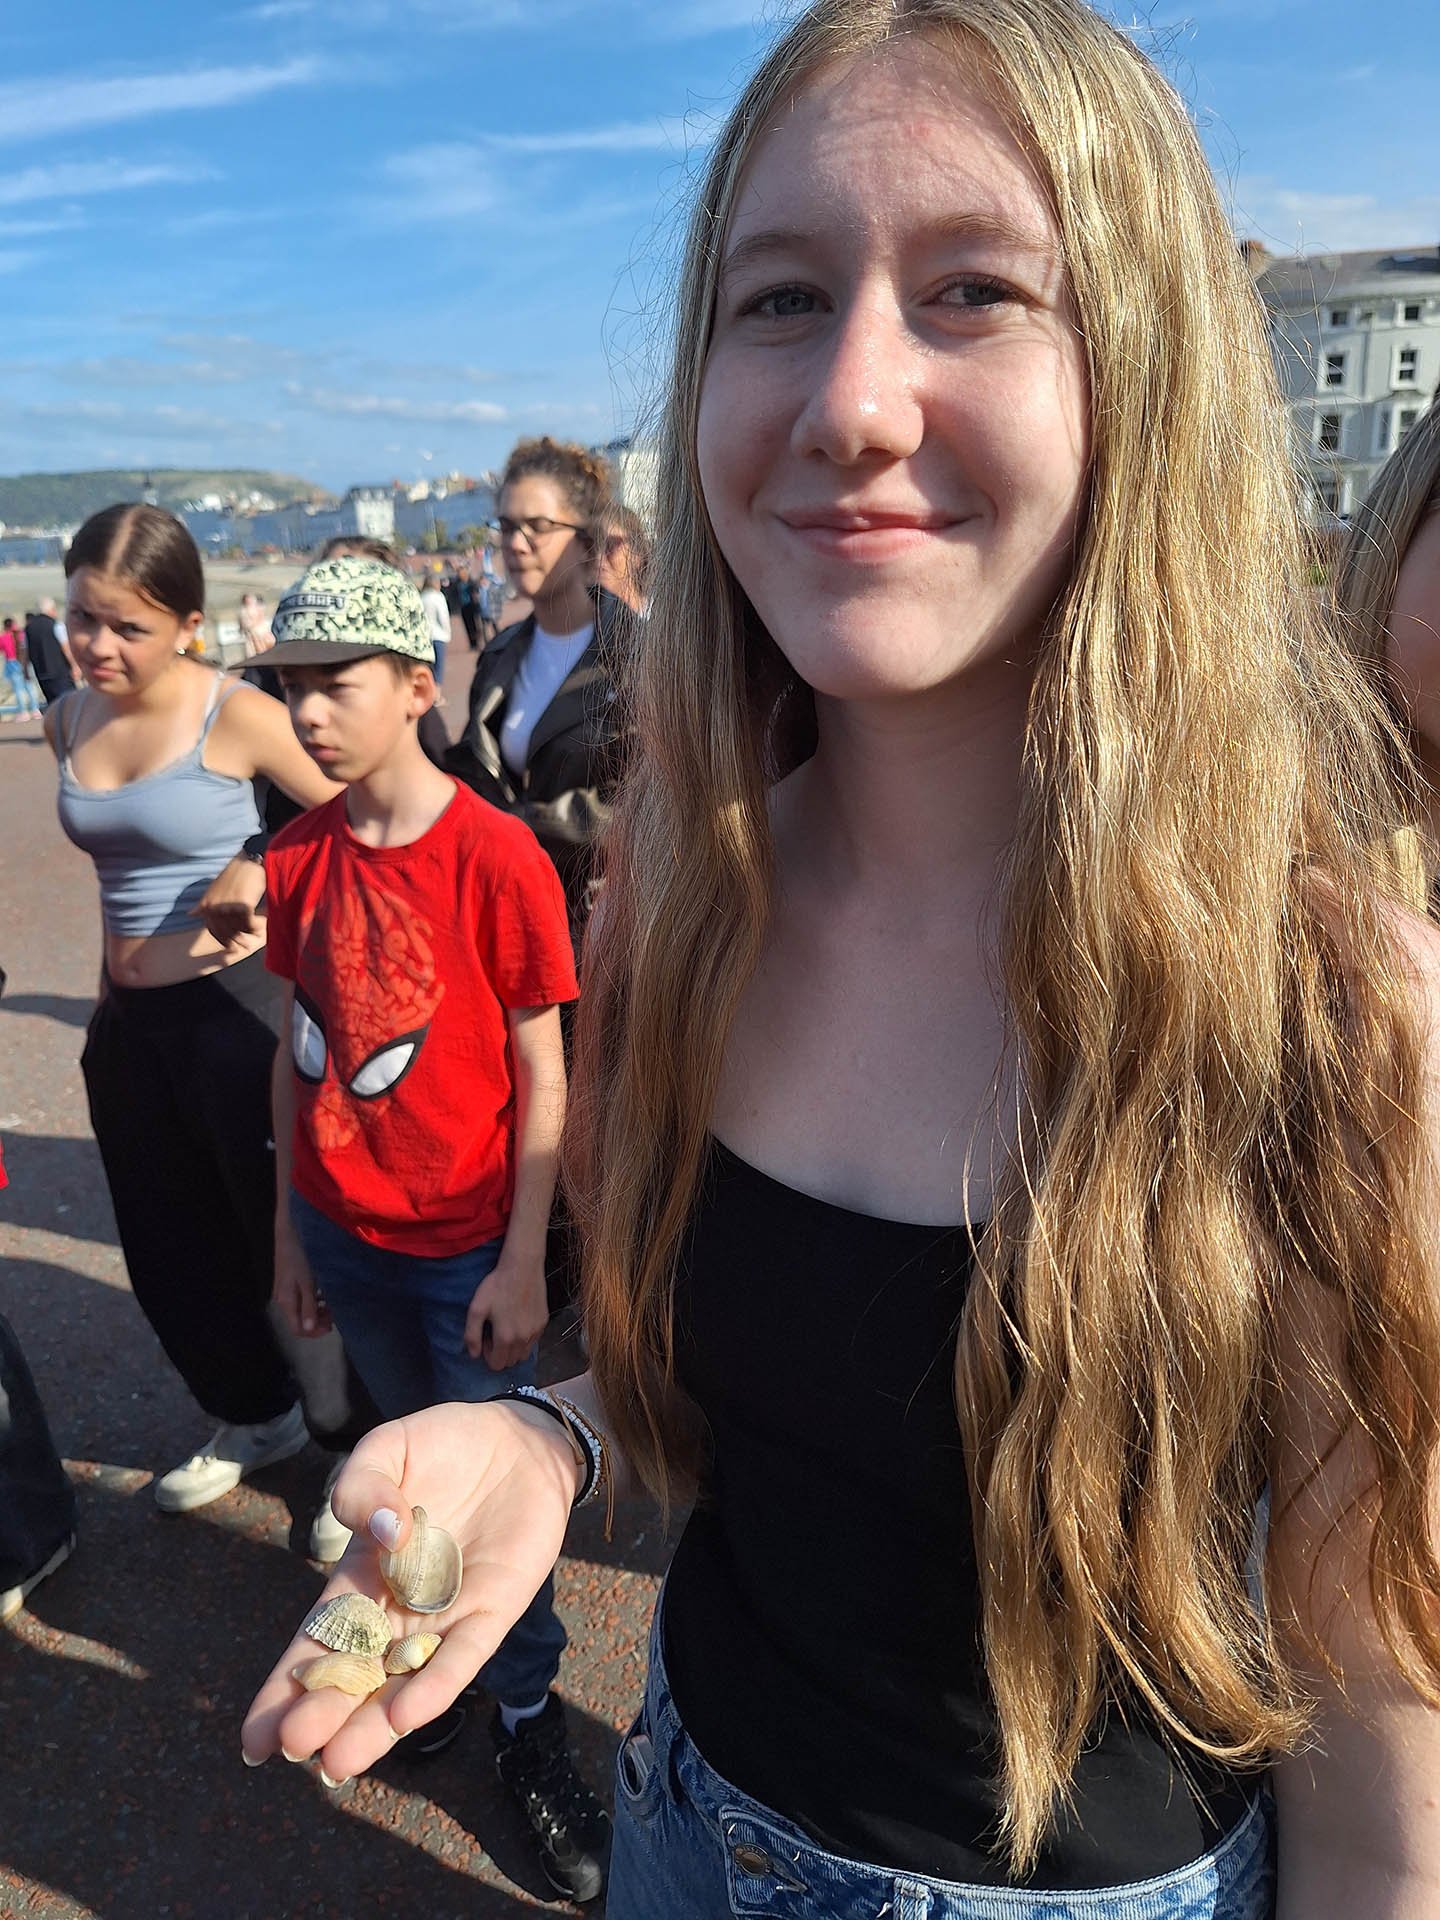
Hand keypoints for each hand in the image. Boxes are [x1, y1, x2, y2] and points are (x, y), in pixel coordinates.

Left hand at [195, 855, 266, 947]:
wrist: (249, 861)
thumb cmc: (234, 874)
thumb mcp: (214, 888)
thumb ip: (203, 903)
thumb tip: (190, 914)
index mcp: (207, 904)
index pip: (213, 930)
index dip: (222, 940)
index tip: (230, 946)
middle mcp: (215, 907)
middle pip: (226, 932)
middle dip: (236, 941)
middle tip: (246, 946)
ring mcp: (229, 907)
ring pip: (238, 929)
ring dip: (248, 935)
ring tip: (256, 936)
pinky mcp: (243, 905)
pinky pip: (249, 924)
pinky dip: (255, 927)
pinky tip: (260, 925)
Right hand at [241, 1403, 578, 1777]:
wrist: (517, 1438)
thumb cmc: (442, 1446)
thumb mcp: (385, 1449)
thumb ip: (362, 1485)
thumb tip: (383, 1532)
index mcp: (362, 1577)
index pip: (317, 1641)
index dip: (284, 1689)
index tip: (255, 1741)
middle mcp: (400, 1608)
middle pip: (355, 1674)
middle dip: (323, 1714)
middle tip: (295, 1748)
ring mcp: (447, 1615)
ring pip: (405, 1681)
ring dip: (374, 1724)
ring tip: (339, 1763)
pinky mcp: (495, 1609)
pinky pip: (464, 1655)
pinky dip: (437, 1684)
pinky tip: (407, 1714)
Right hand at [273, 1228, 330, 1336]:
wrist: (287, 1232)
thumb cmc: (298, 1256)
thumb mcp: (306, 1282)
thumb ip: (308, 1306)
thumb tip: (310, 1330)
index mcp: (286, 1302)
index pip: (298, 1329)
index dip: (315, 1332)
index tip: (332, 1325)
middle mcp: (284, 1300)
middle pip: (300, 1321)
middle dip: (319, 1322)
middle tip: (336, 1313)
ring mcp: (286, 1291)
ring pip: (303, 1309)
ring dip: (318, 1310)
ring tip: (333, 1303)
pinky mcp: (290, 1281)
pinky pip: (303, 1298)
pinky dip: (314, 1299)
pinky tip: (325, 1292)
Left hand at [463, 1251, 548, 1369]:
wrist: (522, 1267)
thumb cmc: (497, 1286)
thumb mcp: (476, 1309)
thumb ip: (471, 1335)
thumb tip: (473, 1354)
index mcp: (506, 1337)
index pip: (497, 1365)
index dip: (488, 1355)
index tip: (486, 1338)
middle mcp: (523, 1338)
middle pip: (511, 1362)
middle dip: (500, 1352)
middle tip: (495, 1332)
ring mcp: (536, 1331)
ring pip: (523, 1354)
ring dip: (513, 1348)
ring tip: (507, 1328)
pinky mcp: (543, 1322)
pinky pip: (533, 1341)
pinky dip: (525, 1338)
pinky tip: (518, 1319)